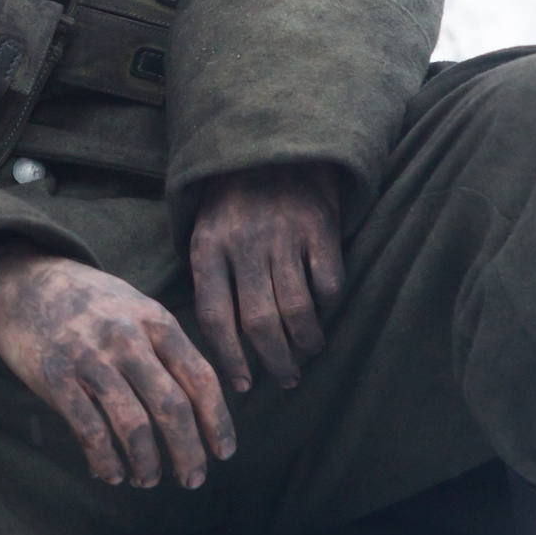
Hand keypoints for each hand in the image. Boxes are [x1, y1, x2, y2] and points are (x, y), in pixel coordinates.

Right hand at [0, 248, 234, 488]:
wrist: (26, 281)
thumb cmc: (91, 303)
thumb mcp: (137, 308)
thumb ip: (167, 347)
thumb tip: (202, 404)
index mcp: (155, 321)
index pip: (200, 378)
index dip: (217, 421)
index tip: (224, 452)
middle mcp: (126, 338)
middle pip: (172, 406)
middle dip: (188, 452)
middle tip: (193, 480)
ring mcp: (89, 357)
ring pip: (132, 424)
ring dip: (146, 462)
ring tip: (148, 480)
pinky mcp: (55, 376)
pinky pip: (89, 430)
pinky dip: (105, 460)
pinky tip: (111, 474)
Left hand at [190, 164, 343, 393]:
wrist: (271, 147)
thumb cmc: (234, 203)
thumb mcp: (206, 232)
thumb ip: (211, 279)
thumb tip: (225, 345)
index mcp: (208, 248)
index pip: (215, 318)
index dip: (230, 359)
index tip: (243, 387)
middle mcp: (244, 244)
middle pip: (259, 323)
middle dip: (275, 362)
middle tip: (286, 380)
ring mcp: (283, 235)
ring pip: (297, 310)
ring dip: (306, 342)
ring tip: (309, 350)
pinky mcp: (319, 226)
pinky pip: (328, 283)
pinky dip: (328, 305)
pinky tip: (324, 311)